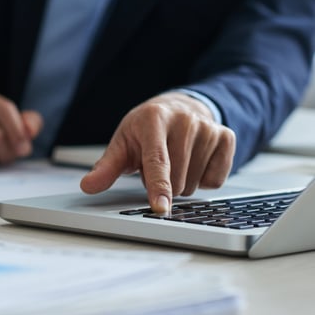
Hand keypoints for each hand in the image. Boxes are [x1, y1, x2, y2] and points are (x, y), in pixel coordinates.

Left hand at [79, 92, 235, 212]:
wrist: (178, 107)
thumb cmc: (146, 129)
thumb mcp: (123, 143)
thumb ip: (106, 167)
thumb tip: (88, 186)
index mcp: (154, 119)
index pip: (157, 161)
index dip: (158, 187)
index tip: (160, 207)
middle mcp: (184, 121)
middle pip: (177, 179)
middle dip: (164, 185)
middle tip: (157, 166)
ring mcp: (208, 128)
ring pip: (196, 183)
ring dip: (182, 183)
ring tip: (174, 162)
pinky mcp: (227, 137)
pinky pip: (216, 179)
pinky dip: (203, 179)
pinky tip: (194, 161)